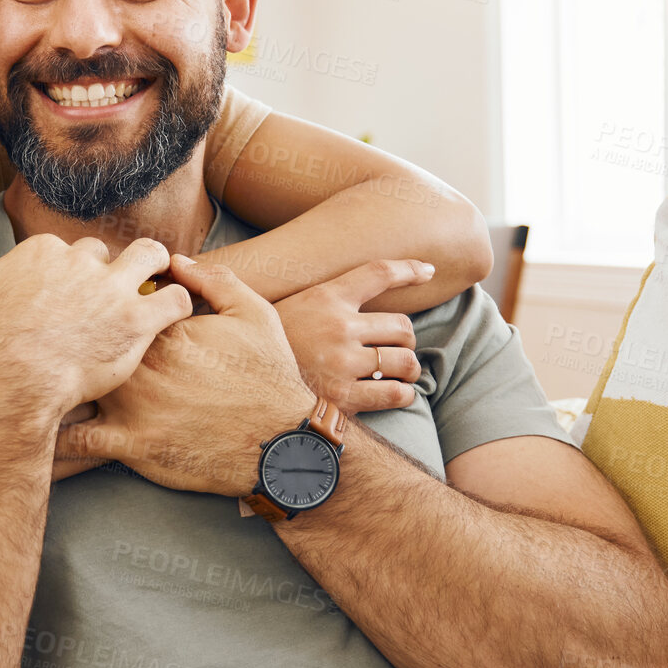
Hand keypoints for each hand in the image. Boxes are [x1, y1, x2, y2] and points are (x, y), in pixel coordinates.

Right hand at [0, 234, 192, 420]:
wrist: (7, 379)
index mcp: (41, 252)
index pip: (64, 250)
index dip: (68, 270)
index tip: (68, 291)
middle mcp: (79, 261)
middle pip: (103, 253)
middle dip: (107, 269)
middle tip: (109, 292)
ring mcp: (111, 288)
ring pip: (150, 255)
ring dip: (156, 264)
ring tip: (158, 278)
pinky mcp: (136, 320)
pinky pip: (175, 298)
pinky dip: (179, 301)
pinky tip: (174, 312)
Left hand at [56, 255, 310, 496]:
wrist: (280, 444)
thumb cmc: (268, 376)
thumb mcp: (253, 314)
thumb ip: (214, 281)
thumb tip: (176, 259)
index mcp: (162, 328)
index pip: (110, 303)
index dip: (91, 304)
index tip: (78, 307)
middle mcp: (139, 362)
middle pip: (80, 339)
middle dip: (57, 335)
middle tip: (34, 334)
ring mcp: (131, 404)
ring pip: (68, 384)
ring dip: (43, 378)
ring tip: (17, 374)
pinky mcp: (129, 443)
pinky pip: (74, 439)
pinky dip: (49, 431)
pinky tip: (31, 423)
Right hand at [274, 261, 426, 414]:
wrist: (238, 381)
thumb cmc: (265, 344)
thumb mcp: (285, 306)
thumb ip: (316, 299)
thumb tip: (332, 291)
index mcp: (325, 298)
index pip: (378, 273)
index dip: (409, 269)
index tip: (428, 271)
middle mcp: (339, 327)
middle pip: (403, 326)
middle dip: (405, 340)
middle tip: (394, 349)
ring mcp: (343, 363)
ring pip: (405, 361)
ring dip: (407, 369)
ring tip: (397, 373)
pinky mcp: (344, 397)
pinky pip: (395, 393)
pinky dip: (403, 394)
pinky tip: (395, 393)